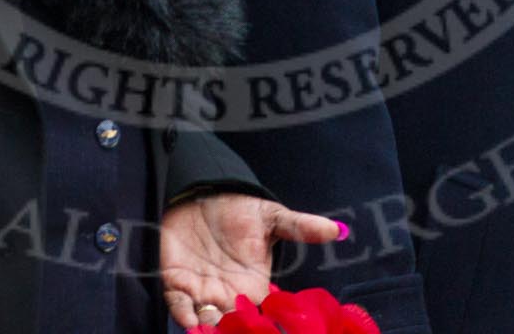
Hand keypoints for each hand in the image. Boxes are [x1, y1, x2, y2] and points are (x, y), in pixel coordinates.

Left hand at [159, 194, 343, 327]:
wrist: (204, 193)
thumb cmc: (241, 210)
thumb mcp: (272, 217)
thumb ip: (300, 226)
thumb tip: (337, 229)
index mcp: (254, 287)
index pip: (262, 315)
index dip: (264, 325)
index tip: (266, 327)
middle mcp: (229, 296)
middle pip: (232, 325)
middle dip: (233, 331)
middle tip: (236, 331)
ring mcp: (202, 292)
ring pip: (205, 321)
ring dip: (208, 330)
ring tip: (211, 332)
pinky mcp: (176, 282)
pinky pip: (178, 306)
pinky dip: (183, 315)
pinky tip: (189, 320)